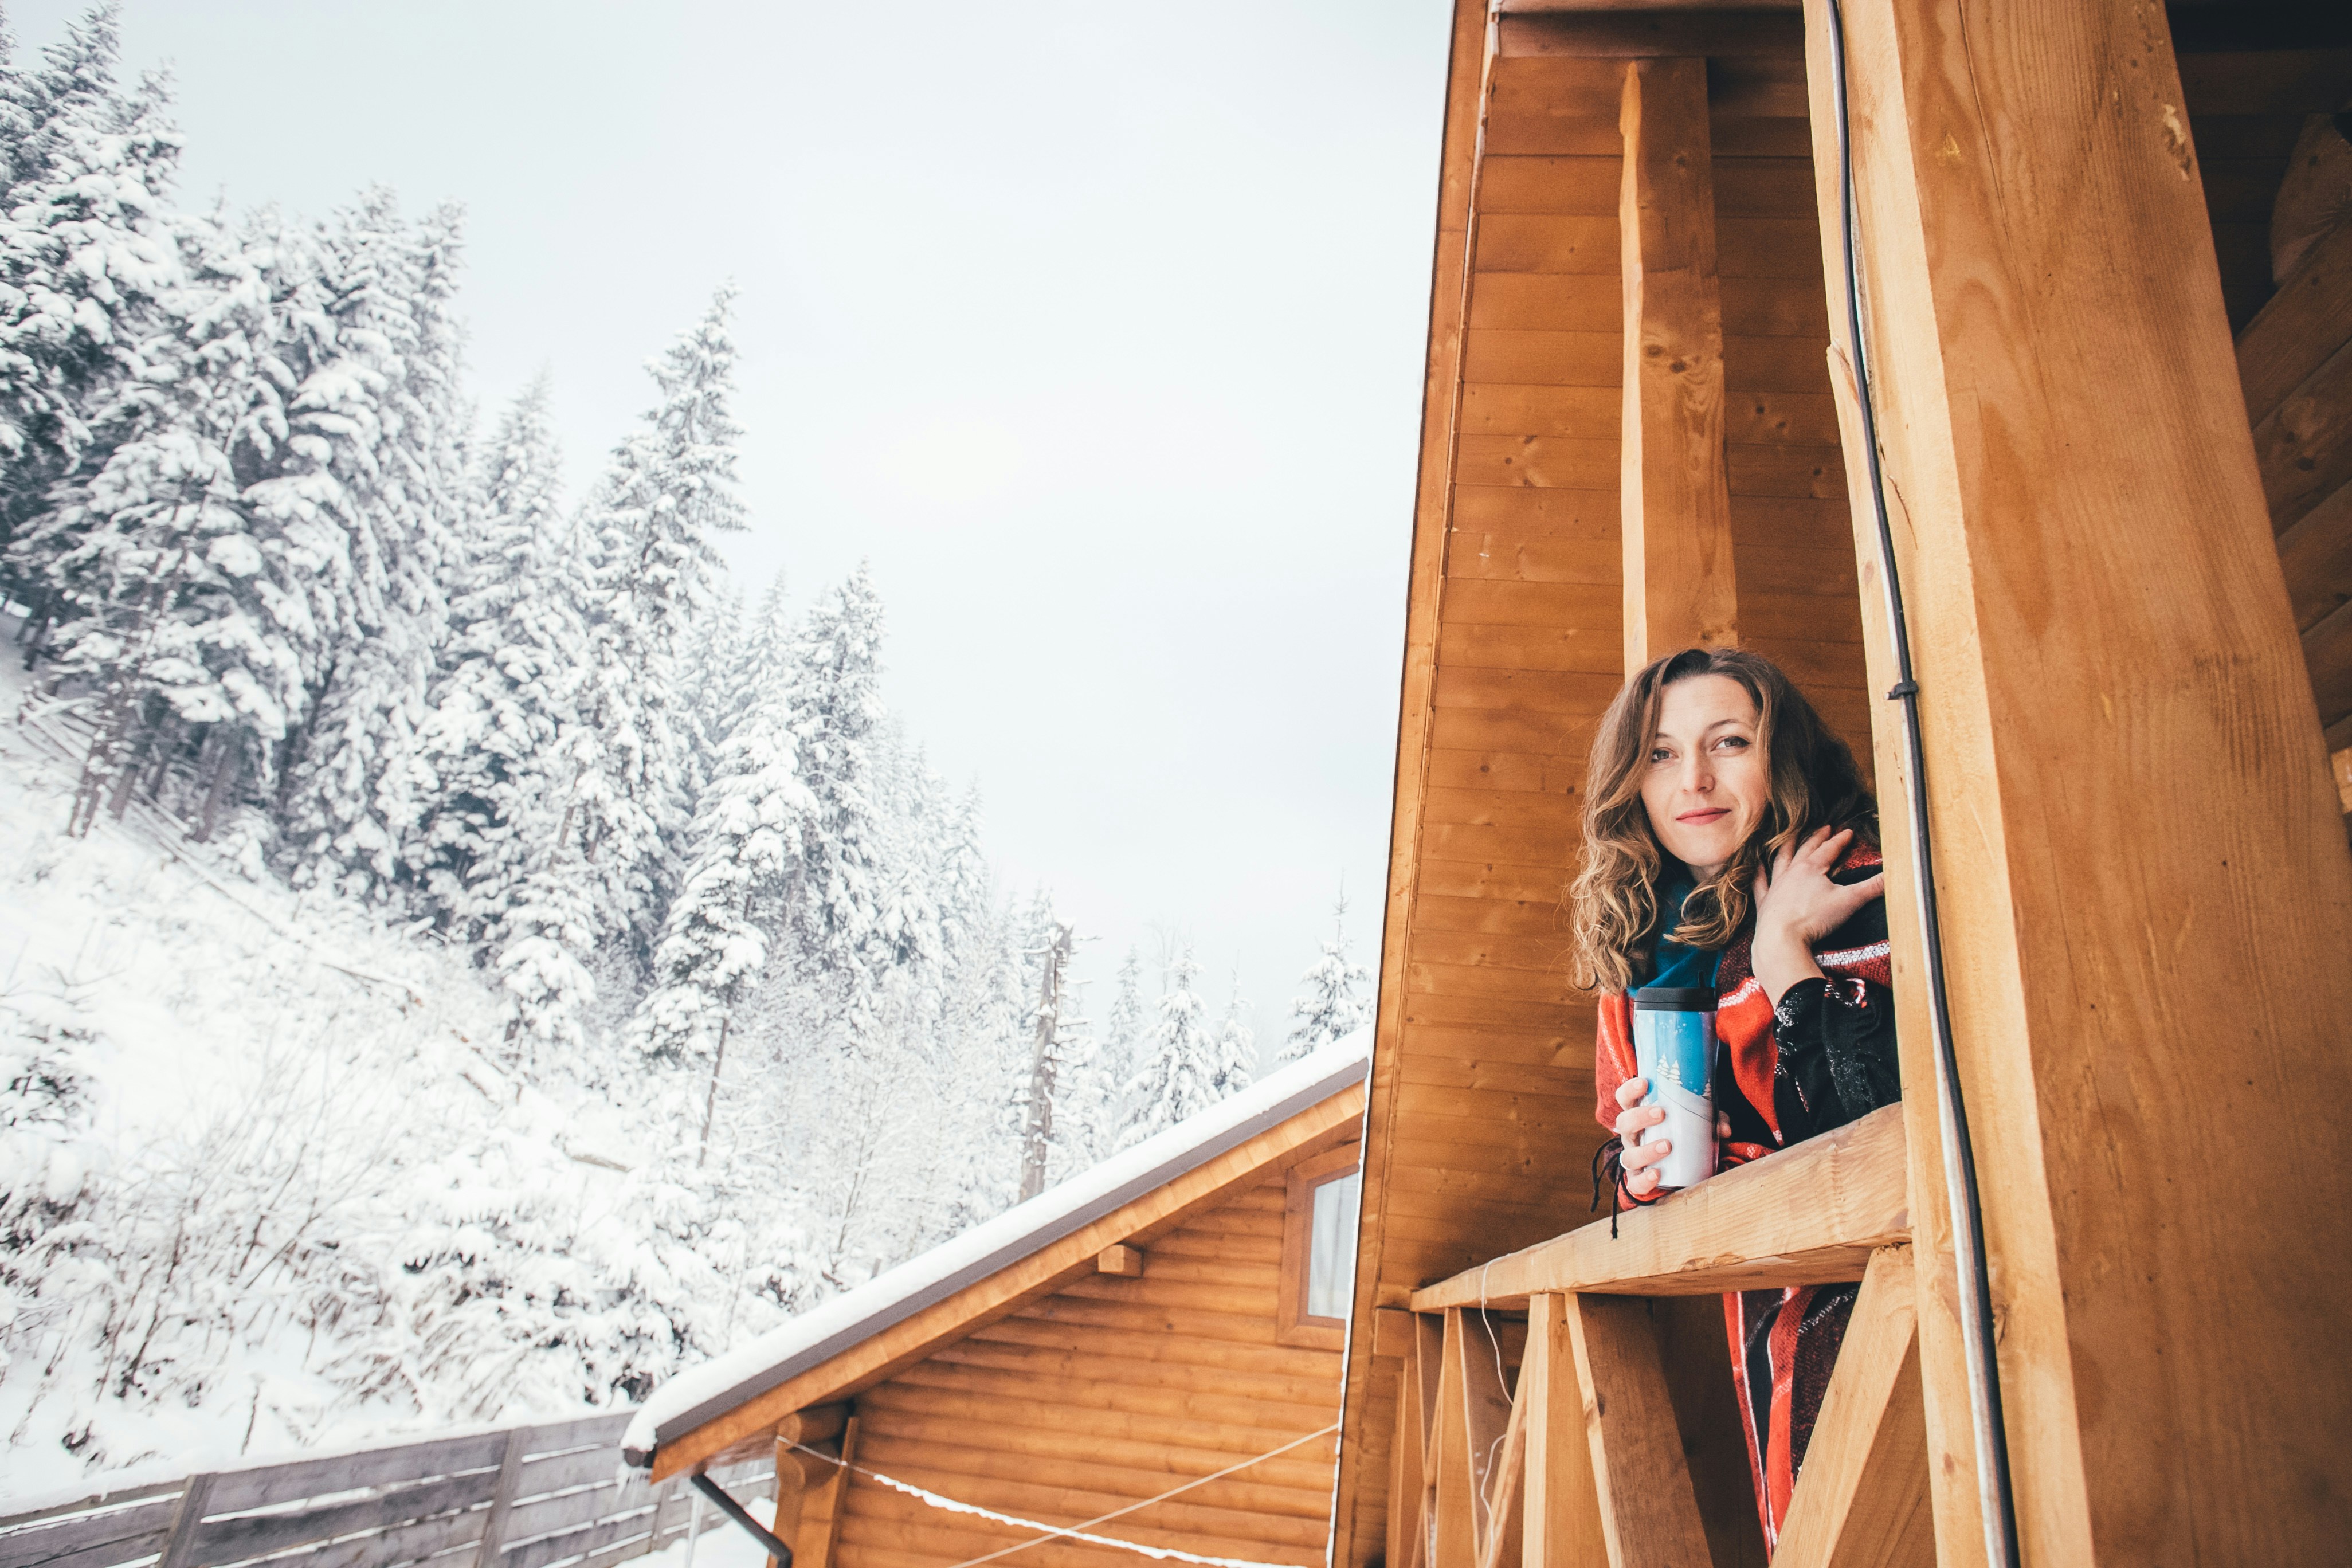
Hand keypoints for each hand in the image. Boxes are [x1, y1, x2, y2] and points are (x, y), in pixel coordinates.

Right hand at [1612, 1076, 1732, 1199]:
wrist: (1681, 1169)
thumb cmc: (1685, 1135)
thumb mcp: (1699, 1123)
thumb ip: (1713, 1121)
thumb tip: (1725, 1129)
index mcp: (1640, 1116)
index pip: (1625, 1099)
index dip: (1629, 1090)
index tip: (1644, 1082)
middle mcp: (1632, 1136)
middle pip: (1623, 1123)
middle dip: (1639, 1116)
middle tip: (1661, 1113)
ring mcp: (1634, 1159)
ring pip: (1628, 1155)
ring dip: (1646, 1150)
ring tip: (1667, 1145)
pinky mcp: (1639, 1181)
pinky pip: (1635, 1183)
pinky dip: (1644, 1180)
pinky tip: (1658, 1173)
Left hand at [1750, 826, 1885, 1005]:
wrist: (1781, 940)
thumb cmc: (1814, 920)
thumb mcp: (1850, 901)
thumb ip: (1873, 887)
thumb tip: (1896, 875)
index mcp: (1812, 868)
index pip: (1830, 849)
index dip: (1840, 840)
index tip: (1848, 831)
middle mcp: (1792, 872)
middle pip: (1807, 849)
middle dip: (1818, 838)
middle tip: (1824, 827)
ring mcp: (1776, 886)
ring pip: (1781, 859)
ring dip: (1788, 846)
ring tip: (1790, 836)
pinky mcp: (1765, 902)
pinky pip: (1759, 882)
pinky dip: (1757, 872)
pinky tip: (1755, 865)